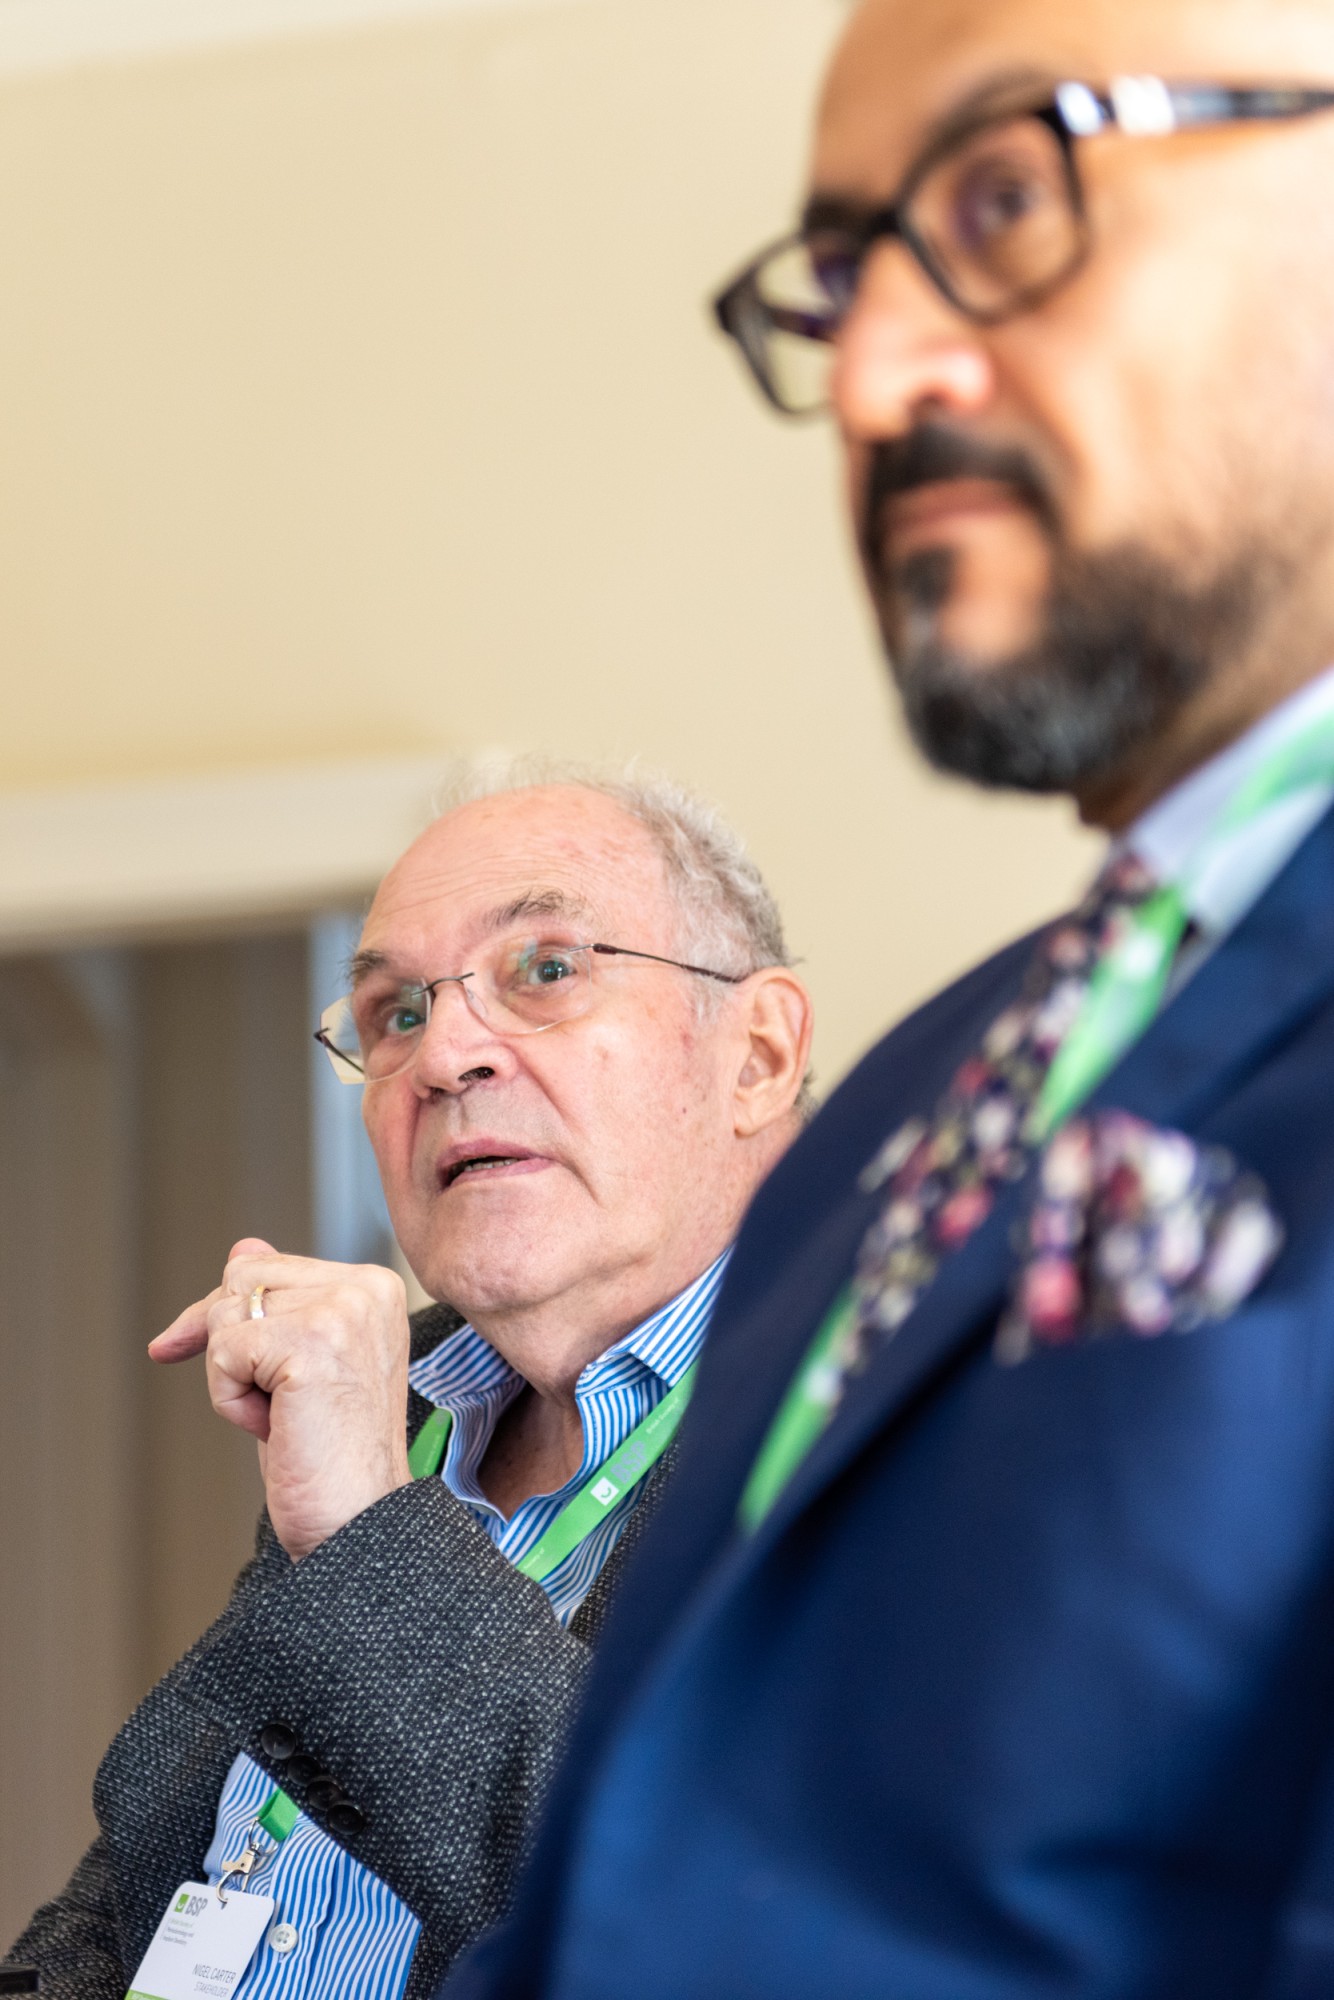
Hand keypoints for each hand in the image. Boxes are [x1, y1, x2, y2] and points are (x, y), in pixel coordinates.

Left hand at [149, 1237, 414, 1560]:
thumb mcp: (301, 1364)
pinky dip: (229, 1400)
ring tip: (285, 1417)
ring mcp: (342, 1312)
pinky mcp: (312, 1343)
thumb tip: (244, 1246)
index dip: (221, 1315)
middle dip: (229, 1347)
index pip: (263, 1266)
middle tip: (275, 1405)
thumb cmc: (331, 1455)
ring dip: (232, 1379)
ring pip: (226, 1314)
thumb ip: (282, 1300)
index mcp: (373, 1287)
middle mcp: (365, 1289)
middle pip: (239, 1281)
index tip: (179, 1347)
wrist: (357, 1522)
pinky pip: (223, 1352)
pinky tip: (275, 1427)